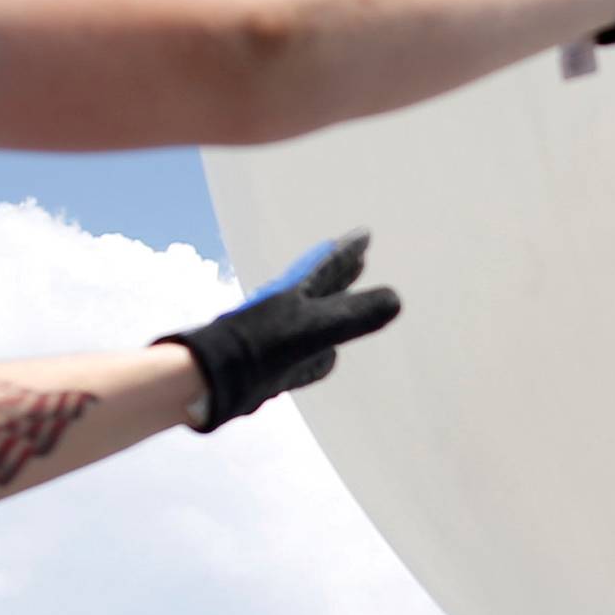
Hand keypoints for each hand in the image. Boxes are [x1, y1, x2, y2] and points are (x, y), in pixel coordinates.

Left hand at [157, 229, 397, 431]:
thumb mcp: (316, 327)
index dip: (349, 251)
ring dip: (333, 311)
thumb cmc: (264, 345)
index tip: (366, 235)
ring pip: (317, 319)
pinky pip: (310, 352)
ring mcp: (282, 337)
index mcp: (297, 292)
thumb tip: (395, 299)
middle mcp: (289, 310)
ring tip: (349, 306)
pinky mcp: (278, 364)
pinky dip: (323, 351)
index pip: (329, 264)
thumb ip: (356, 315)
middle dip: (342, 275)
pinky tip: (328, 357)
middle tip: (360, 260)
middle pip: (323, 288)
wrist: (219, 378)